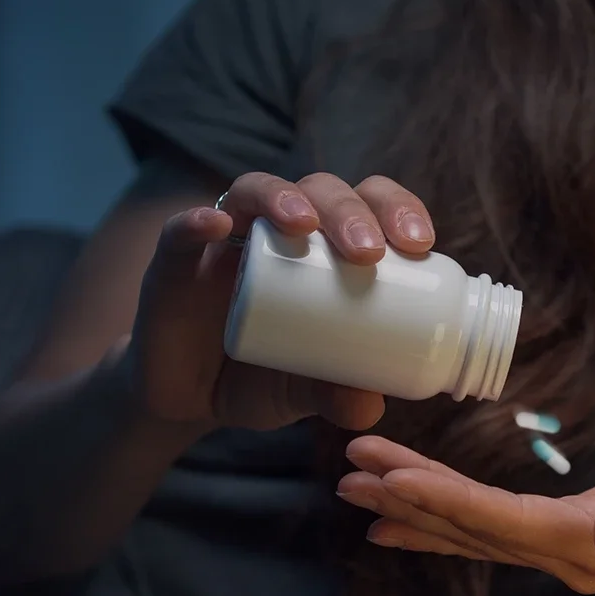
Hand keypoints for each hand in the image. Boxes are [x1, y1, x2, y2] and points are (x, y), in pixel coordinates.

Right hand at [126, 171, 437, 433]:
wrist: (188, 400)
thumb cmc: (261, 379)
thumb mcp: (305, 392)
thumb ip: (335, 395)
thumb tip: (371, 406)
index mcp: (325, 248)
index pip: (368, 204)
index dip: (397, 208)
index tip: (420, 243)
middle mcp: (278, 228)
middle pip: (320, 189)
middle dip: (349, 210)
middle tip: (368, 253)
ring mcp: (225, 238)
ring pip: (256, 190)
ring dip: (284, 198)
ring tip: (305, 226)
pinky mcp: (174, 260)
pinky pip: (180, 229)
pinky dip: (195, 222)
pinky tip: (213, 225)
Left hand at [335, 412, 594, 592]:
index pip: (501, 522)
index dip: (443, 500)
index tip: (389, 475)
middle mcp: (575, 556)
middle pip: (474, 530)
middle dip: (409, 500)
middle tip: (348, 470)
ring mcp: (572, 552)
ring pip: (476, 534)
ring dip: (417, 511)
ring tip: (357, 488)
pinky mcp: (573, 537)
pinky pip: (493, 532)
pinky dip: (446, 520)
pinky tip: (407, 515)